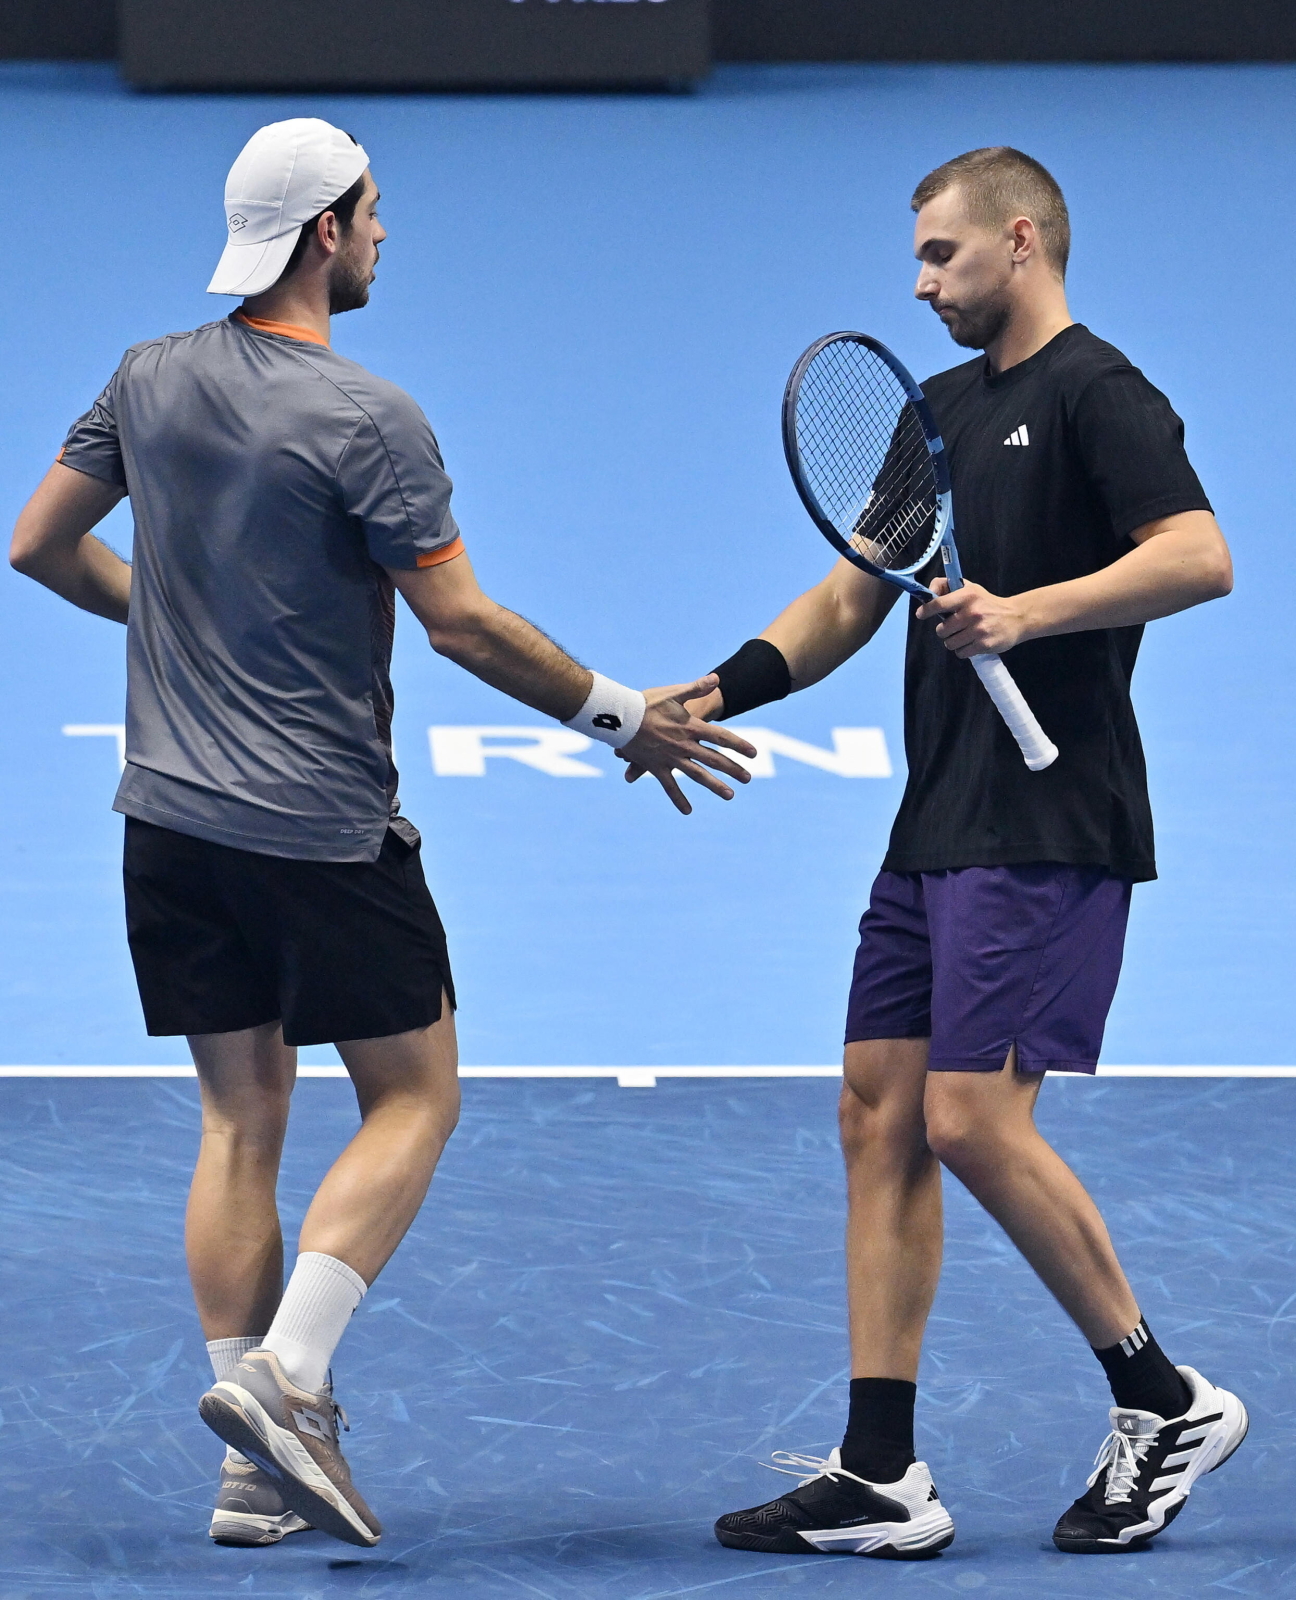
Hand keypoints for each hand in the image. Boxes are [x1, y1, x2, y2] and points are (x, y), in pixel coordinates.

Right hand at [618, 676, 755, 814]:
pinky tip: (688, 811)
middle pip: (714, 759)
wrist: (620, 718)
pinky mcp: (657, 768)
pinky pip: (670, 787)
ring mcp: (671, 759)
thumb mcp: (672, 693)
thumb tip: (716, 679)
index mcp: (690, 727)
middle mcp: (685, 746)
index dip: (738, 744)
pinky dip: (678, 799)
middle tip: (748, 778)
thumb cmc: (645, 703)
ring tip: (730, 795)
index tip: (753, 753)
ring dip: (715, 786)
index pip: (721, 737)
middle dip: (733, 769)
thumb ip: (696, 688)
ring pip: (698, 775)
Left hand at [915, 578, 1032, 657]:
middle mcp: (972, 612)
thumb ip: (949, 588)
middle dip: (944, 630)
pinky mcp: (984, 644)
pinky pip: (961, 653)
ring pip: (949, 643)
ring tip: (964, 635)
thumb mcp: (971, 589)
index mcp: (967, 596)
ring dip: (953, 642)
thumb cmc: (988, 603)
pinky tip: (972, 643)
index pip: (939, 603)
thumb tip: (929, 592)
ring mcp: (978, 630)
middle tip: (954, 627)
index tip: (921, 614)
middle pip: (941, 629)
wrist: (1016, 617)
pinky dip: (963, 650)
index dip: (926, 610)